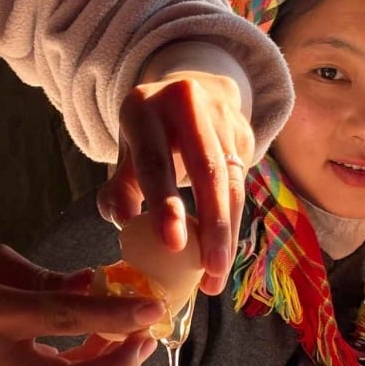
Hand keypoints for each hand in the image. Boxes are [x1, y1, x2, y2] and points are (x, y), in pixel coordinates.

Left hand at [97, 71, 253, 295]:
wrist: (188, 91)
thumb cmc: (149, 137)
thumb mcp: (127, 155)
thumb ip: (120, 189)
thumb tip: (124, 226)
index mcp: (145, 108)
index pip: (156, 162)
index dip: (165, 206)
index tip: (172, 246)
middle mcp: (187, 104)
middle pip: (207, 171)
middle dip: (212, 227)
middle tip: (210, 271)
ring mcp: (222, 116)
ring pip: (232, 181)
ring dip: (227, 233)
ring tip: (217, 274)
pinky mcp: (244, 132)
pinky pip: (242, 184)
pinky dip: (233, 222)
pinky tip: (224, 251)